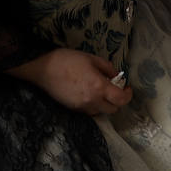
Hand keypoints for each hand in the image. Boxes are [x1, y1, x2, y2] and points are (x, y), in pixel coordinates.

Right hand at [8, 48, 132, 114]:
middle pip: (113, 110)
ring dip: (105, 104)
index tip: (128, 88)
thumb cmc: (68, 60)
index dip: (128, 95)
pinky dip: (94, 105)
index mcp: (99, 87)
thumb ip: (108, 68)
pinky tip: (90, 94)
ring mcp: (81, 107)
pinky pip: (89, 111)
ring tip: (102, 92)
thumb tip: (116, 76)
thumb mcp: (92, 59)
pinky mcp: (72, 109)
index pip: (121, 100)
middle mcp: (91, 100)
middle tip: (116, 90)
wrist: (42, 69)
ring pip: (100, 112)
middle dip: (118, 101)